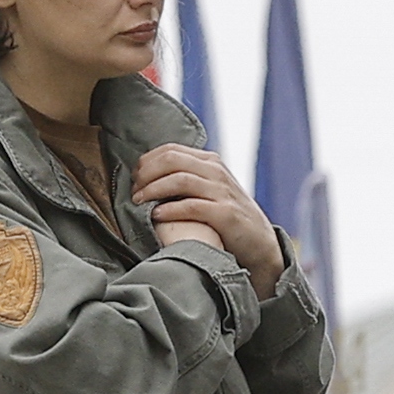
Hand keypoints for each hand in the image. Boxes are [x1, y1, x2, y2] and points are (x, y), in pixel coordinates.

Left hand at [134, 144, 282, 292]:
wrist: (259, 243)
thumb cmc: (226, 218)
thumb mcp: (209, 190)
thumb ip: (187, 179)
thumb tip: (149, 177)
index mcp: (210, 162)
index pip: (170, 150)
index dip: (146, 162)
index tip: (134, 179)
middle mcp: (216, 171)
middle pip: (171, 160)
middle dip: (146, 174)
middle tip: (133, 191)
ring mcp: (222, 192)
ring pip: (179, 179)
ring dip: (153, 190)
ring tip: (139, 203)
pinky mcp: (225, 214)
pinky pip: (191, 206)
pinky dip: (169, 210)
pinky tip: (156, 216)